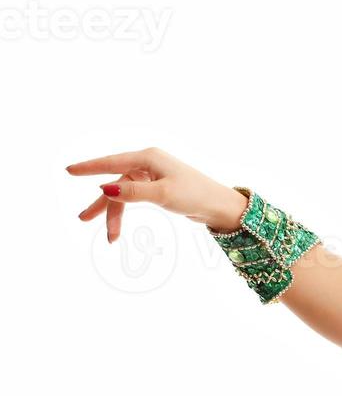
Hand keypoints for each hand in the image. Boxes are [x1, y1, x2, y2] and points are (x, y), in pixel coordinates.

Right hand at [65, 147, 248, 242]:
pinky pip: (132, 198)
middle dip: (101, 203)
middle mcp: (148, 163)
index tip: (69, 170)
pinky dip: (125, 212)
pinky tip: (118, 228)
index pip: (112, 162)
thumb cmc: (194, 194)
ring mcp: (152, 175)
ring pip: (123, 194)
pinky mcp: (156, 187)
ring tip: (110, 238)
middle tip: (83, 219)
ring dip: (115, 214)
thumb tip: (105, 188)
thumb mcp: (162, 194)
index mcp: (149, 158)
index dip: (90, 167)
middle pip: (115, 182)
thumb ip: (133, 192)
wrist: (218, 204)